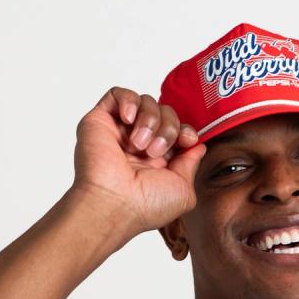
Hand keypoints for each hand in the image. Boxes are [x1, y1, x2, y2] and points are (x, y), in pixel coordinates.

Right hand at [70, 87, 206, 236]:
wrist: (115, 203)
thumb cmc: (146, 205)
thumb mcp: (184, 190)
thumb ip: (191, 165)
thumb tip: (198, 146)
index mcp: (158, 160)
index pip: (177, 130)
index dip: (185, 130)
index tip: (187, 140)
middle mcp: (139, 144)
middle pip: (165, 112)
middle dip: (169, 128)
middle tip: (156, 151)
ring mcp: (120, 132)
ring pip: (146, 102)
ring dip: (150, 120)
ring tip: (140, 145)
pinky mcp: (100, 120)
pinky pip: (118, 93)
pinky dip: (129, 101)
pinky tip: (129, 119)